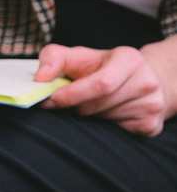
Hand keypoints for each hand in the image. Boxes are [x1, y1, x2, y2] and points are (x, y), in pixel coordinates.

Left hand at [36, 43, 172, 135]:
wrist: (144, 78)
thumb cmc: (104, 68)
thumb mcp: (80, 56)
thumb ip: (54, 59)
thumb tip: (39, 78)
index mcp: (129, 60)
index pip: (100, 84)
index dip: (71, 96)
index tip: (50, 100)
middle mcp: (146, 82)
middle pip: (96, 107)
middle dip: (77, 107)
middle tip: (75, 101)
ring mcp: (151, 105)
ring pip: (103, 122)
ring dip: (89, 117)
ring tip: (96, 103)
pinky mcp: (151, 125)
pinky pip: (114, 134)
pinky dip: (103, 128)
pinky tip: (109, 114)